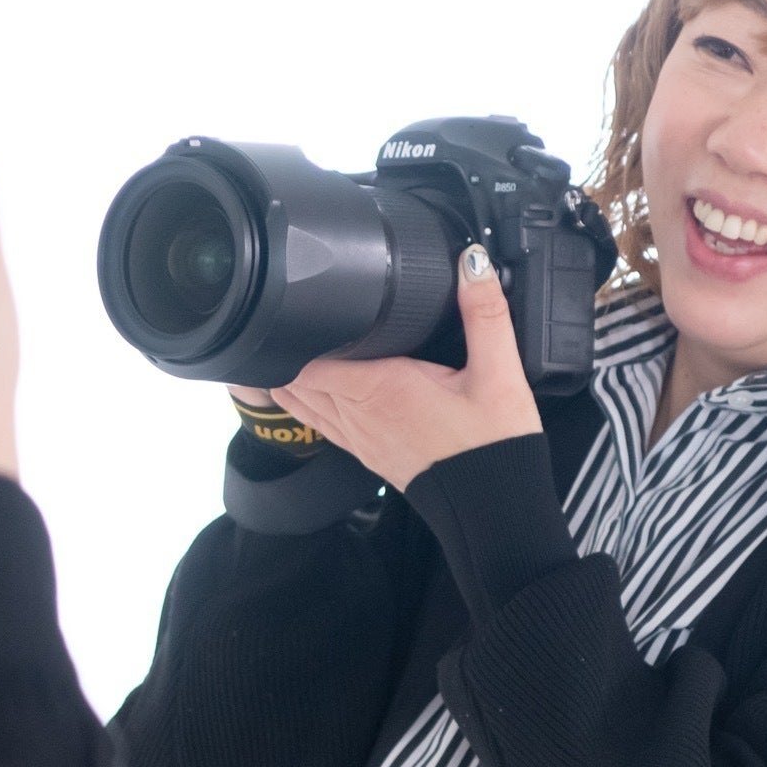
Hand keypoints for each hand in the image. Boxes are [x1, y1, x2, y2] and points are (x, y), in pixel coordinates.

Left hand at [270, 245, 539, 488]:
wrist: (492, 503)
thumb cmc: (492, 444)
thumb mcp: (499, 372)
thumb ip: (484, 313)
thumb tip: (473, 263)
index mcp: (381, 388)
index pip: (310, 362)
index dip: (293, 338)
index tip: (289, 310)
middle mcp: (359, 415)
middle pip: (297, 382)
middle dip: (283, 356)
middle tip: (269, 325)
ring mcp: (358, 438)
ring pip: (304, 406)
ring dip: (288, 382)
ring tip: (268, 356)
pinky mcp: (366, 454)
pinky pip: (321, 426)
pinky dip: (304, 406)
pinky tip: (301, 394)